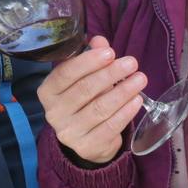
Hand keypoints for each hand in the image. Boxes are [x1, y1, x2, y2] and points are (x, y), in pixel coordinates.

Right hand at [36, 36, 145, 163]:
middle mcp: (53, 113)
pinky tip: (137, 100)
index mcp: (47, 92)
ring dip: (123, 92)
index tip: (110, 52)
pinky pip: (110, 127)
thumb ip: (91, 58)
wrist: (87, 139)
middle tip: (132, 63)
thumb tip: (100, 41)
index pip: (65, 73)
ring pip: (99, 108)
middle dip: (110, 74)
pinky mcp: (86, 146)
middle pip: (84, 90)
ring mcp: (69, 132)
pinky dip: (125, 112)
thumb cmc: (85, 100)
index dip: (88, 62)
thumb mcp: (84, 77)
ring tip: (140, 79)